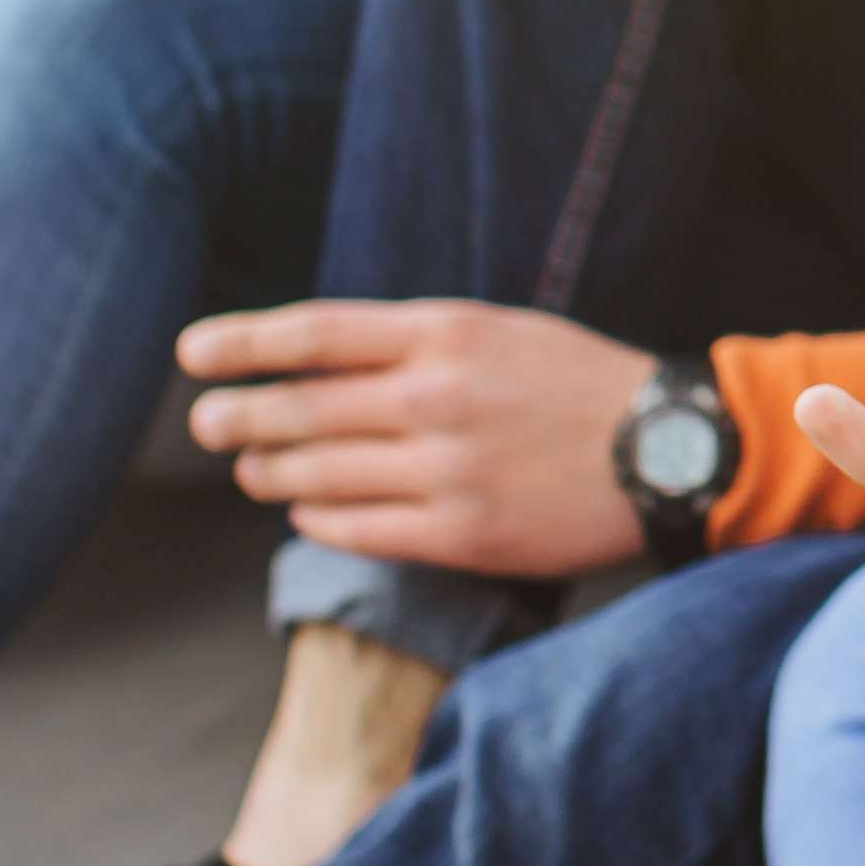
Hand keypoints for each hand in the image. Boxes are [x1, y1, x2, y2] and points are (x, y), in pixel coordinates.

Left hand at [174, 297, 653, 577]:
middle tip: (208, 422)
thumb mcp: (501, 332)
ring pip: (316, 474)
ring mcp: (447, 469)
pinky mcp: (461, 532)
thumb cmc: (579, 385)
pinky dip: (316, 517)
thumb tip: (319, 361)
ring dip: (269, 471)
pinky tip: (306, 508)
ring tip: (252, 468)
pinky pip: (356, 527)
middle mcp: (438, 397)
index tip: (193, 352)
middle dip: (238, 417)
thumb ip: (415, 342)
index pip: (316, 334)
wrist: (671, 450)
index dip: (244, 344)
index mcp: (448, 333)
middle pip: (300, 408)